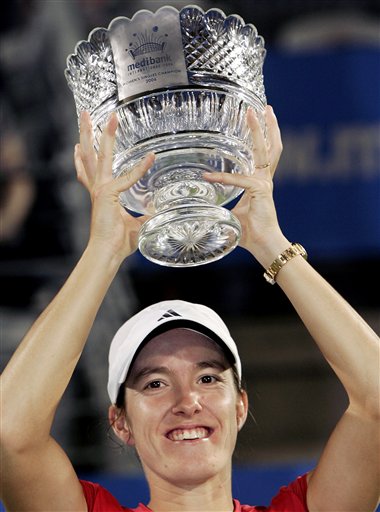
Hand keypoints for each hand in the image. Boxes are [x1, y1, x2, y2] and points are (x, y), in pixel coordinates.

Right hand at [74, 111, 154, 260]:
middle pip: (89, 155)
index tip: (82, 144)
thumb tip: (158, 210)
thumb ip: (145, 215)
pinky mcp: (108, 194)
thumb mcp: (136, 225)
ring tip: (108, 117)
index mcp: (101, 194)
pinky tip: (151, 157)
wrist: (108, 252)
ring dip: (105, 136)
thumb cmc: (118, 243)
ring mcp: (101, 189)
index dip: (85, 157)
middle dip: (89, 133)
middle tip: (87, 114)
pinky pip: (127, 179)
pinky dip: (140, 169)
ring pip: (99, 157)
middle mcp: (97, 188)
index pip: (88, 171)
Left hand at [204, 105, 288, 265]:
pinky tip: (209, 175)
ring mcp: (264, 183)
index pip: (262, 154)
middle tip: (261, 107)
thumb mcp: (232, 214)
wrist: (263, 244)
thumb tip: (203, 208)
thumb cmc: (249, 232)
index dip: (261, 137)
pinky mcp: (260, 191)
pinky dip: (224, 177)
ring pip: (264, 151)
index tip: (255, 121)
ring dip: (257, 131)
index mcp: (258, 182)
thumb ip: (221, 206)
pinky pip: (239, 180)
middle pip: (269, 146)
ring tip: (253, 113)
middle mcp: (264, 179)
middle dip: (264, 125)